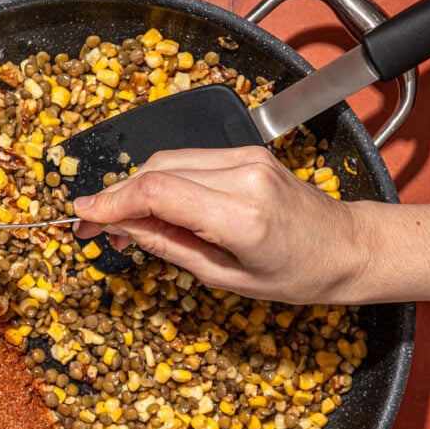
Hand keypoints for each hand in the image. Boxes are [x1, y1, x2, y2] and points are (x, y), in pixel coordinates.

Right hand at [74, 146, 429, 304]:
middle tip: (95, 226)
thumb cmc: (297, 275)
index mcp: (242, 215)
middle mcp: (243, 174)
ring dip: (137, 187)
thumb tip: (125, 227)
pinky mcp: (246, 151)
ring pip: (168, 160)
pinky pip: (189, 160)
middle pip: (157, 169)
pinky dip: (162, 179)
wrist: (346, 246)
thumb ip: (171, 246)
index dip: (112, 201)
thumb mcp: (226, 277)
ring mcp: (246, 157)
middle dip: (118, 196)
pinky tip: (154, 205)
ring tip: (124, 221)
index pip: (158, 190)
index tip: (83, 216)